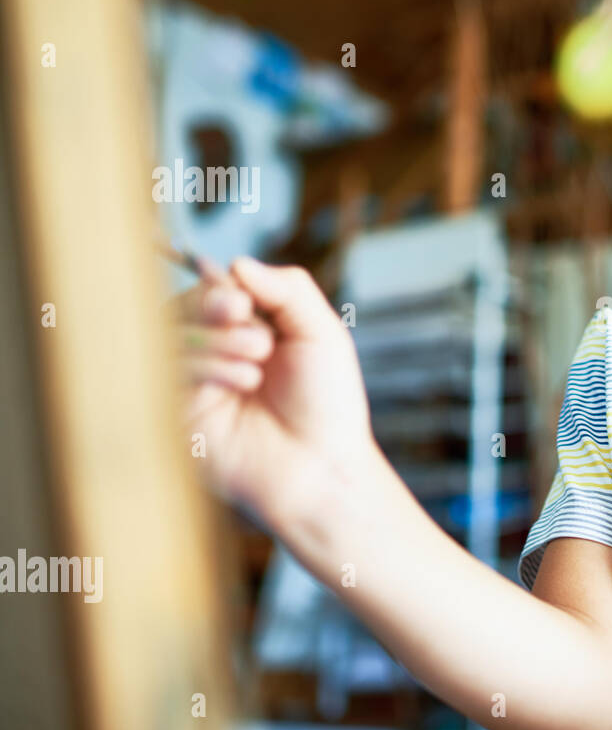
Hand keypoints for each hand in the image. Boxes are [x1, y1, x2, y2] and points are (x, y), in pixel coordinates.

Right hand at [173, 257, 379, 530]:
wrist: (323, 467)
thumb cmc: (327, 404)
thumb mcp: (320, 333)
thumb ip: (288, 289)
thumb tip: (237, 262)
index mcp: (247, 333)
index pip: (211, 291)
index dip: (217, 286)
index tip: (242, 299)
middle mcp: (215, 356)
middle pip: (181, 309)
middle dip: (210, 304)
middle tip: (241, 313)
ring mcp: (192, 387)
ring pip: (170, 338)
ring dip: (216, 338)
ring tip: (258, 357)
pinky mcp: (176, 417)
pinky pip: (165, 374)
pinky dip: (205, 367)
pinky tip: (244, 380)